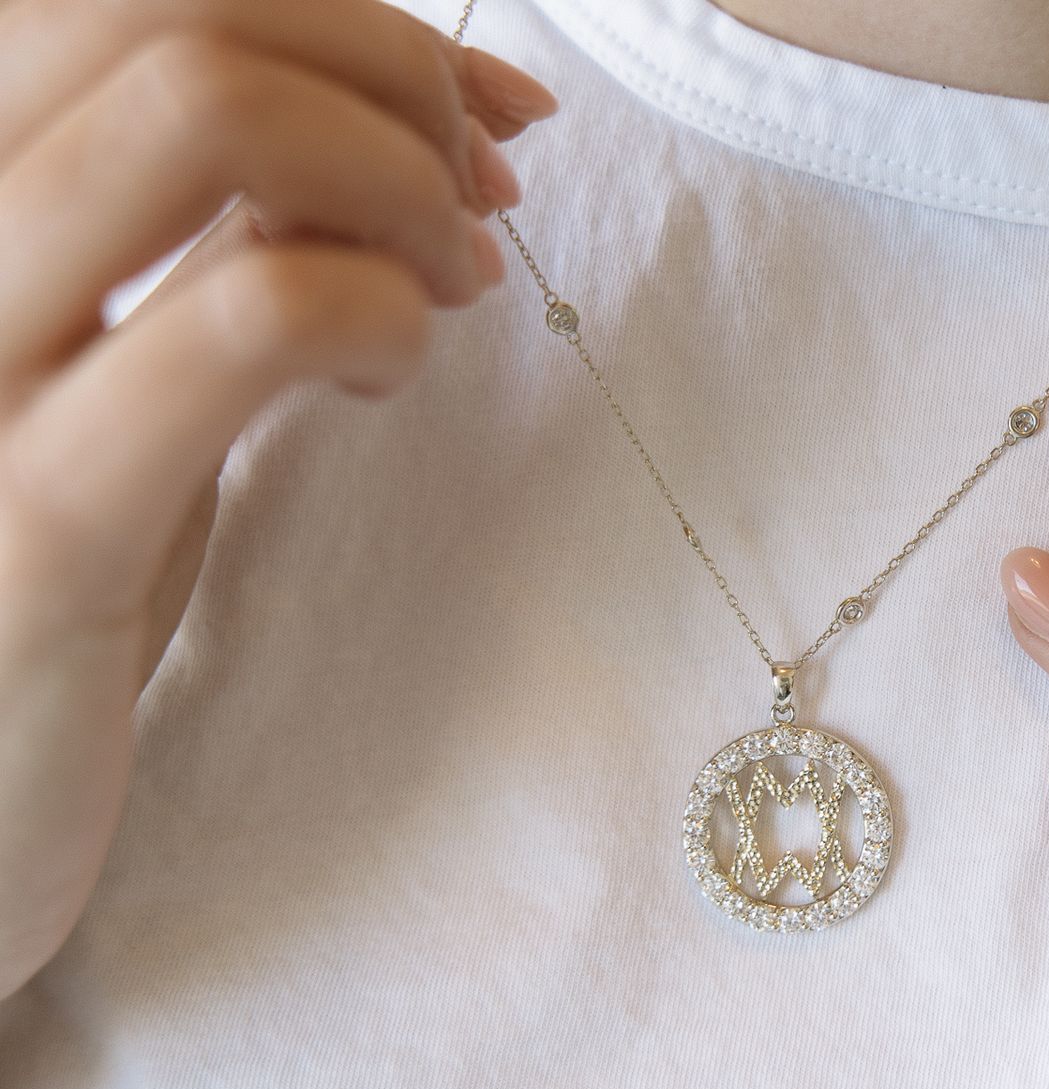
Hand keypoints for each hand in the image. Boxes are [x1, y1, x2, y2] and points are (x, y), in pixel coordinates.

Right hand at [0, 0, 557, 997]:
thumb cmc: (47, 561)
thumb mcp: (122, 357)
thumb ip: (213, 225)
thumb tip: (417, 108)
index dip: (359, 19)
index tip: (491, 108)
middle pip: (174, 20)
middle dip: (390, 77)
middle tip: (480, 196)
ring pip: (200, 111)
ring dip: (394, 175)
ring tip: (448, 282)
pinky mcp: (37, 523)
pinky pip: (245, 317)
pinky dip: (377, 308)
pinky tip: (397, 371)